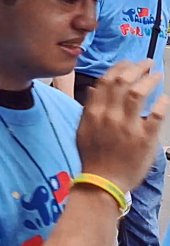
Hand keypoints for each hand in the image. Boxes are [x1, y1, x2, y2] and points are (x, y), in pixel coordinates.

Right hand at [77, 60, 168, 192]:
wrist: (103, 182)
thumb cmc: (94, 157)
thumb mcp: (84, 130)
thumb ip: (89, 109)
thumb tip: (95, 89)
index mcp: (94, 113)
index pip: (106, 82)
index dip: (118, 68)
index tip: (127, 63)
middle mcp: (109, 116)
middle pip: (122, 83)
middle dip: (136, 68)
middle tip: (146, 63)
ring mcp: (128, 126)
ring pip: (138, 94)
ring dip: (149, 80)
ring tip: (157, 75)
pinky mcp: (145, 138)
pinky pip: (156, 115)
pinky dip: (161, 103)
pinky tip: (164, 98)